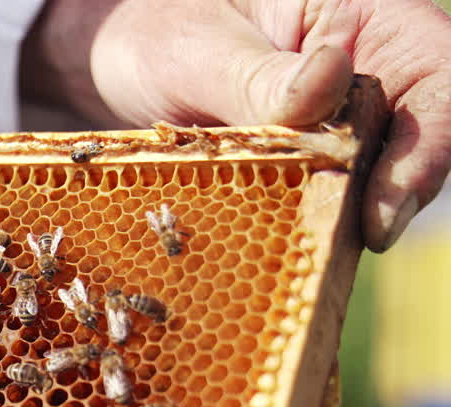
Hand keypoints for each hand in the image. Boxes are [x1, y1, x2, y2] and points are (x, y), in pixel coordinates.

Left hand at [22, 0, 450, 251]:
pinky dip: (307, 228)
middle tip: (357, 240)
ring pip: (373, 179)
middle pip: (419, 138)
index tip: (384, 204)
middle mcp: (369, 69)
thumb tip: (329, 82)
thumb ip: (259, 75)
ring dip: (347, 218)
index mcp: (364, 16)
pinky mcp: (307, 165)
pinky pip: (323, 201)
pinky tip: (281, 256)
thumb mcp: (198, 48)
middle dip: (394, 195)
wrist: (114, 59)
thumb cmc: (159, 31)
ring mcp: (339, 122)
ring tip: (313, 256)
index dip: (430, 143)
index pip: (435, 74)